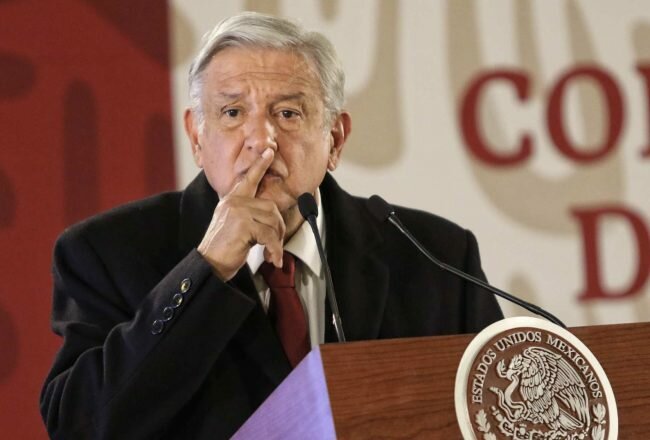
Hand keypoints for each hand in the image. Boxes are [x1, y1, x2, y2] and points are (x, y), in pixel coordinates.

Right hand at [198, 148, 285, 280]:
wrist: (209, 264)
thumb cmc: (224, 248)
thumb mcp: (234, 225)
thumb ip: (248, 214)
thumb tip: (271, 215)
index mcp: (232, 200)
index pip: (248, 178)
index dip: (260, 165)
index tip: (270, 151)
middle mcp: (234, 202)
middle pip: (271, 207)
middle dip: (278, 228)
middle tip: (274, 246)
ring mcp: (238, 211)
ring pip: (273, 221)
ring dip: (276, 241)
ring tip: (271, 254)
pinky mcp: (243, 224)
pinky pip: (269, 235)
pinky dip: (275, 249)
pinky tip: (272, 258)